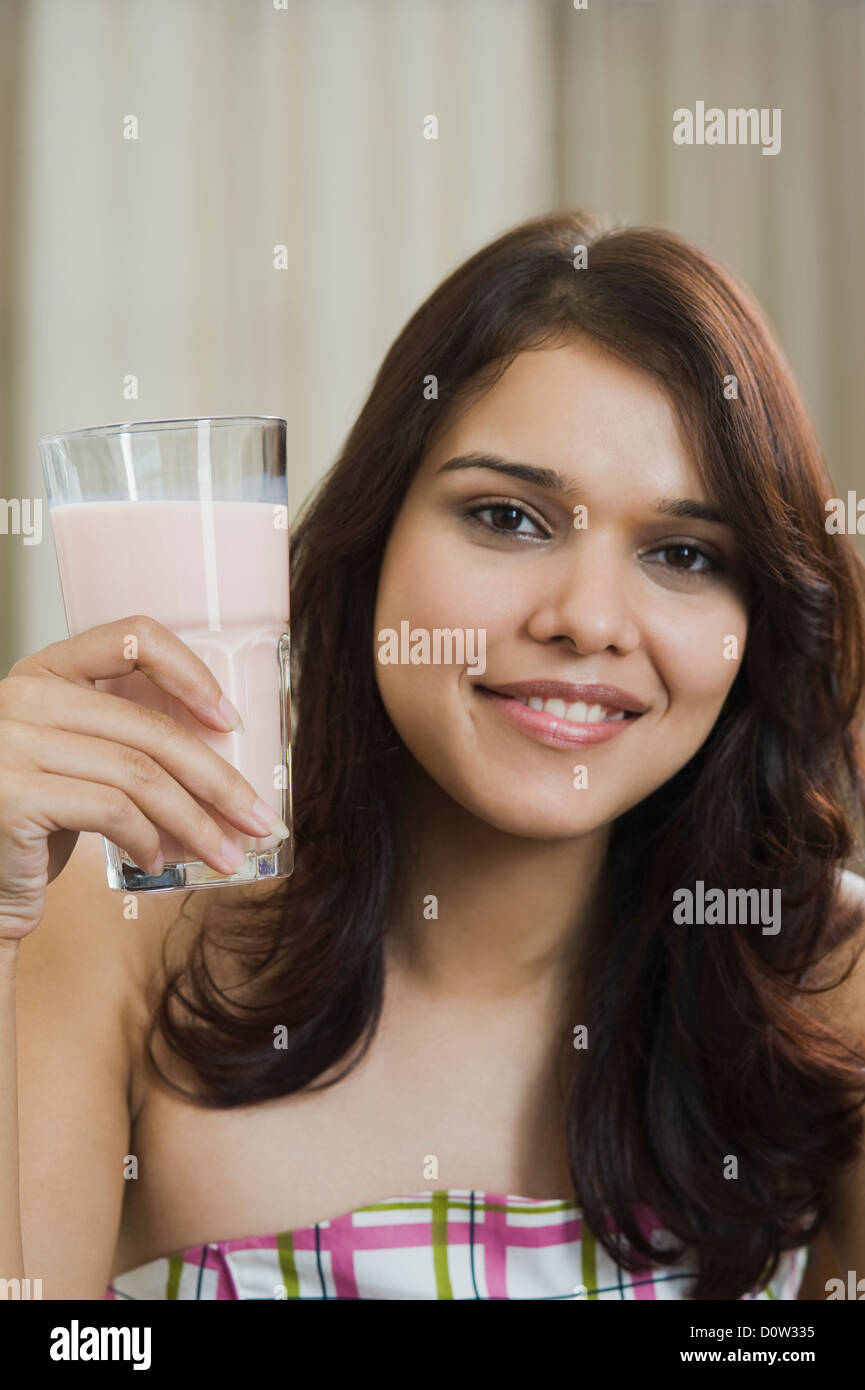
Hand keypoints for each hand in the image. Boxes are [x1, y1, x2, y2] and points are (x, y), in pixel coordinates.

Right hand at [0, 614, 283, 940]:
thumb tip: (222, 768)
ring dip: (196, 822)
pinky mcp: (14, 796)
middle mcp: (22, 697)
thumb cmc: (26, 820)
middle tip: (257, 819)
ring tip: (223, 853)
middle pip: (150, 729)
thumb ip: (124, 742)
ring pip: (140, 775)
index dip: (190, 673)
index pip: (130, 639)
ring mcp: (13, 744)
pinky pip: (113, 811)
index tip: (229, 720)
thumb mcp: (73, 761)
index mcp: (42, 673)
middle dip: (218, 780)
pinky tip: (155, 859)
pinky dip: (148, 839)